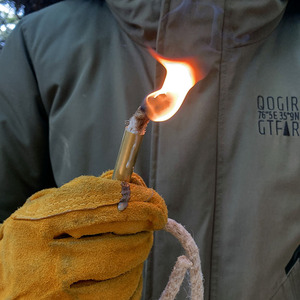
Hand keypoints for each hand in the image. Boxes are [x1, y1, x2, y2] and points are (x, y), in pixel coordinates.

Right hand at [0, 171, 166, 298]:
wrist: (4, 284)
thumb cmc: (32, 240)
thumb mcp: (46, 209)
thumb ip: (86, 193)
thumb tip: (132, 184)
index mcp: (36, 225)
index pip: (97, 204)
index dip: (134, 198)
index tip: (153, 198)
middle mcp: (43, 263)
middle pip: (118, 241)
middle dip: (145, 225)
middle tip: (155, 217)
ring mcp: (56, 297)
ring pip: (126, 273)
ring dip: (140, 251)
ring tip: (137, 242)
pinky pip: (122, 297)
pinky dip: (133, 279)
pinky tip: (126, 268)